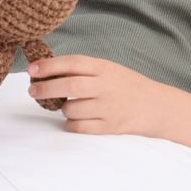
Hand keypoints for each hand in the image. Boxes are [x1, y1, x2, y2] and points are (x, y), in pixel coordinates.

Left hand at [26, 54, 171, 136]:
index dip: (49, 65)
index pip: (72, 63)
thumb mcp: (109, 69)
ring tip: (67, 106)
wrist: (158, 106)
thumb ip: (83, 69)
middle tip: (32, 91)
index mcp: (105, 68)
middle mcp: (108, 86)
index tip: (31, 69)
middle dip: (45, 88)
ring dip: (63, 109)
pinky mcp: (112, 127)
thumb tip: (45, 70)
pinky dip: (71, 124)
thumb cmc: (127, 85)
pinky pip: (80, 127)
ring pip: (72, 110)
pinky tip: (74, 119)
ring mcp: (110, 108)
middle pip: (69, 86)